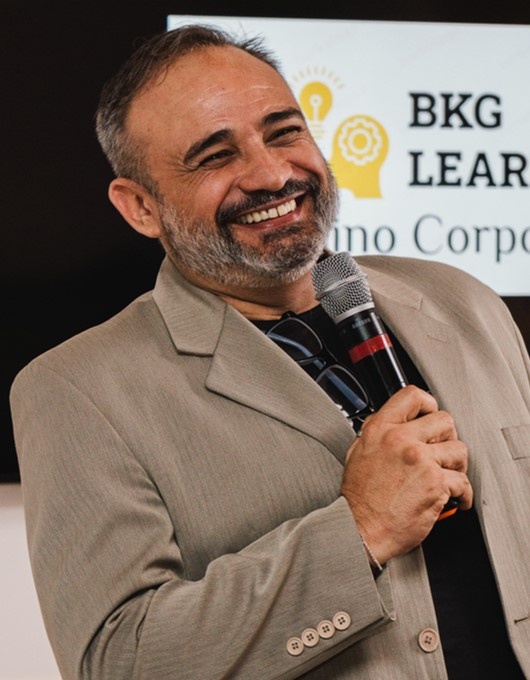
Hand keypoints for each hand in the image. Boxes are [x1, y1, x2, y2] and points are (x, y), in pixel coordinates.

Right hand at [341, 385, 472, 564]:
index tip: (431, 414)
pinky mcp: (435, 484)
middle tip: (443, 451)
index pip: (413, 396)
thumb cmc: (358, 498)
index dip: (428, 404)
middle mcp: (401, 440)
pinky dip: (462, 494)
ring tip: (448, 476)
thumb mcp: (357, 453)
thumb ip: (377, 434)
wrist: (360, 529)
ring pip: (459, 450)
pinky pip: (463, 482)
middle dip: (447, 437)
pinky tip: (455, 498)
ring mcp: (421, 461)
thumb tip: (394, 424)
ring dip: (457, 465)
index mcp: (381, 429)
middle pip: (444, 420)